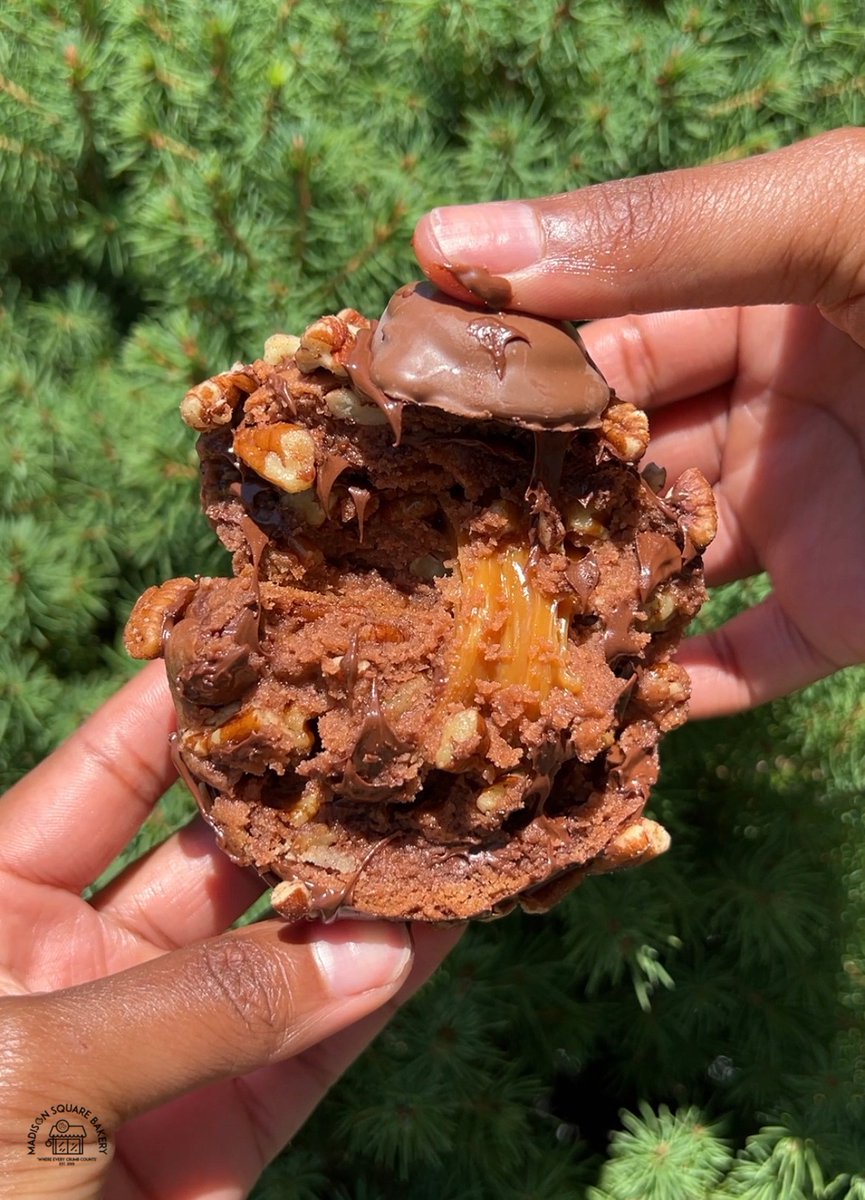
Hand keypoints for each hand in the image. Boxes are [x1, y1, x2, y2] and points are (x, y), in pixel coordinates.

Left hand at [0, 662, 459, 1198]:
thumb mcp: (26, 1073)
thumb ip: (200, 1007)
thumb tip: (368, 949)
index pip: (113, 767)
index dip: (199, 699)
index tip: (291, 633)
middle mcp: (75, 961)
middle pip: (217, 849)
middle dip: (311, 794)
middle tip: (405, 729)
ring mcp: (152, 1051)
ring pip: (279, 950)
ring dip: (366, 892)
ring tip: (452, 817)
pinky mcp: (212, 1143)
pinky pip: (307, 1053)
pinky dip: (370, 997)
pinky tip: (438, 931)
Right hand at [414, 127, 864, 716]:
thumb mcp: (841, 215)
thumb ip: (658, 233)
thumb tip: (445, 246)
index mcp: (741, 292)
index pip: (580, 341)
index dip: (486, 375)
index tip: (380, 419)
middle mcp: (754, 405)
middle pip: (601, 468)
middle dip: (511, 509)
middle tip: (394, 558)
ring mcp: (795, 514)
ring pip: (651, 573)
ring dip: (572, 609)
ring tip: (465, 650)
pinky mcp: (845, 612)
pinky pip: (739, 666)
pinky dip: (673, 696)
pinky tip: (594, 719)